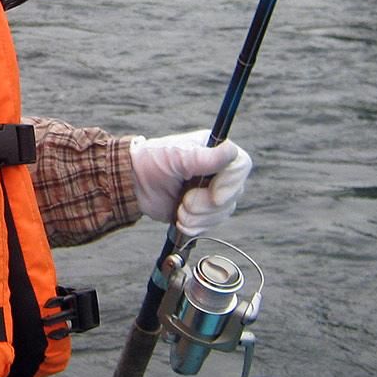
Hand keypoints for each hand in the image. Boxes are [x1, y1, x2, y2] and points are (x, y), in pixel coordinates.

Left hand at [129, 129, 251, 236]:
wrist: (135, 183)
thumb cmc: (154, 161)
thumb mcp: (178, 156)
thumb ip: (206, 158)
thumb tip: (231, 150)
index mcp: (216, 151)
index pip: (241, 166)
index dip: (231, 183)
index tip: (214, 195)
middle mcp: (220, 172)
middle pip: (234, 194)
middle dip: (207, 203)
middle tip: (185, 201)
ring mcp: (214, 193)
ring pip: (223, 213)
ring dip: (198, 216)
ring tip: (179, 208)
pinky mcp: (204, 211)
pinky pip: (211, 225)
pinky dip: (194, 226)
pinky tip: (180, 219)